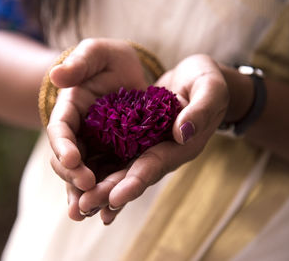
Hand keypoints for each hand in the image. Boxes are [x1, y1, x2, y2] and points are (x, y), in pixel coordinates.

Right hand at [47, 38, 147, 220]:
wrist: (128, 75)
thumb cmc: (109, 60)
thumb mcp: (97, 53)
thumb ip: (79, 62)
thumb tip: (55, 75)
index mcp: (69, 110)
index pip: (60, 130)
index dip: (63, 146)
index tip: (71, 160)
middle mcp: (78, 133)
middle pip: (69, 159)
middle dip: (74, 175)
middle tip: (85, 188)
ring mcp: (94, 147)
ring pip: (84, 174)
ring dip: (83, 195)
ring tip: (86, 213)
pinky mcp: (113, 156)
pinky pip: (106, 177)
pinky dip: (105, 194)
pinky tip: (107, 213)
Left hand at [79, 54, 229, 223]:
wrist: (196, 82)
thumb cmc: (208, 82)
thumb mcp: (210, 89)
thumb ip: (200, 110)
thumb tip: (183, 133)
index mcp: (182, 146)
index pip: (155, 165)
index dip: (135, 182)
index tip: (115, 198)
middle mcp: (163, 153)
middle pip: (133, 176)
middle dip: (109, 192)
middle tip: (84, 207)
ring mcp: (149, 149)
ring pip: (122, 171)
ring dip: (101, 187)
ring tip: (78, 203)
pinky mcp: (137, 140)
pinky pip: (117, 156)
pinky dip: (101, 169)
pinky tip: (81, 181)